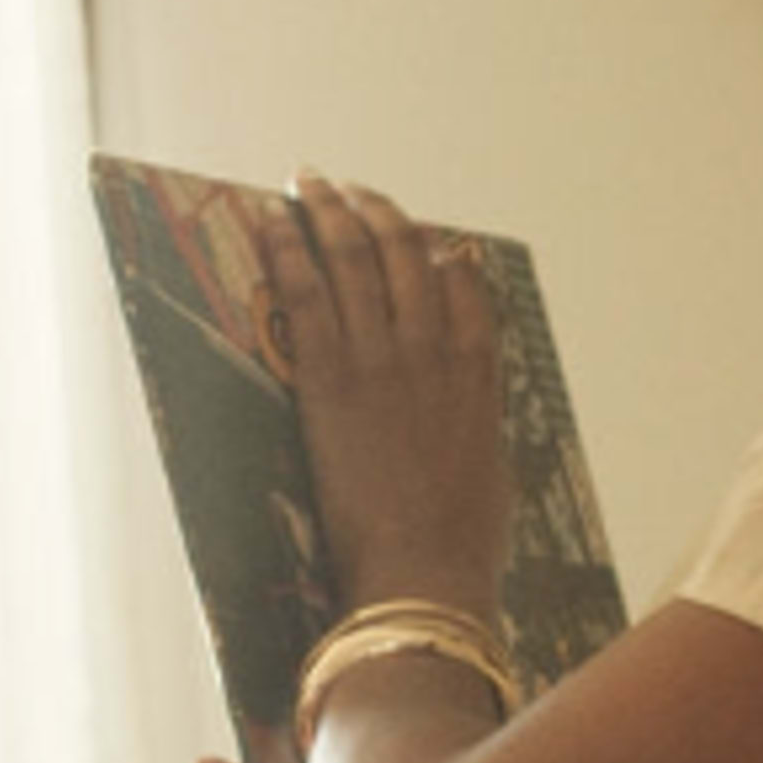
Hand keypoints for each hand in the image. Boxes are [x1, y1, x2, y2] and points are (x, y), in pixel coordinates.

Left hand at [252, 175, 512, 621]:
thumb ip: (475, 427)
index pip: (464, 284)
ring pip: (356, 256)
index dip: (435, 250)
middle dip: (378, 211)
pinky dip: (290, 247)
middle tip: (353, 191)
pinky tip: (275, 219)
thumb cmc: (459, 550)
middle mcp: (434, 351)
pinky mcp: (330, 377)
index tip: (418, 235)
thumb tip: (468, 420)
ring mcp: (382, 358)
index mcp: (478, 376)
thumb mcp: (488, 476)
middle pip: (408, 254)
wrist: (423, 579)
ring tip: (311, 184)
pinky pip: (307, 291)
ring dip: (331, 209)